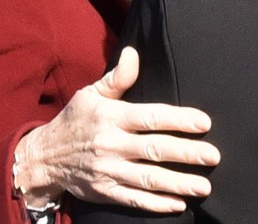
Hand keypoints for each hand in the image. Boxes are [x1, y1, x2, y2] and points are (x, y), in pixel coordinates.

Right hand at [14, 47, 220, 213]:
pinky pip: (134, 200)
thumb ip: (117, 77)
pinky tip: (178, 204)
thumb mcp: (91, 93)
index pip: (150, 117)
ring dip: (178, 183)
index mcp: (111, 117)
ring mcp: (108, 171)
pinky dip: (157, 204)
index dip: (179, 120)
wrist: (44, 157)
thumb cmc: (75, 119)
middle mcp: (111, 144)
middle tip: (214, 156)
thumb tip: (134, 53)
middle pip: (155, 149)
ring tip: (204, 185)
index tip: (204, 122)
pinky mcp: (105, 192)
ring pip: (148, 179)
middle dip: (186, 153)